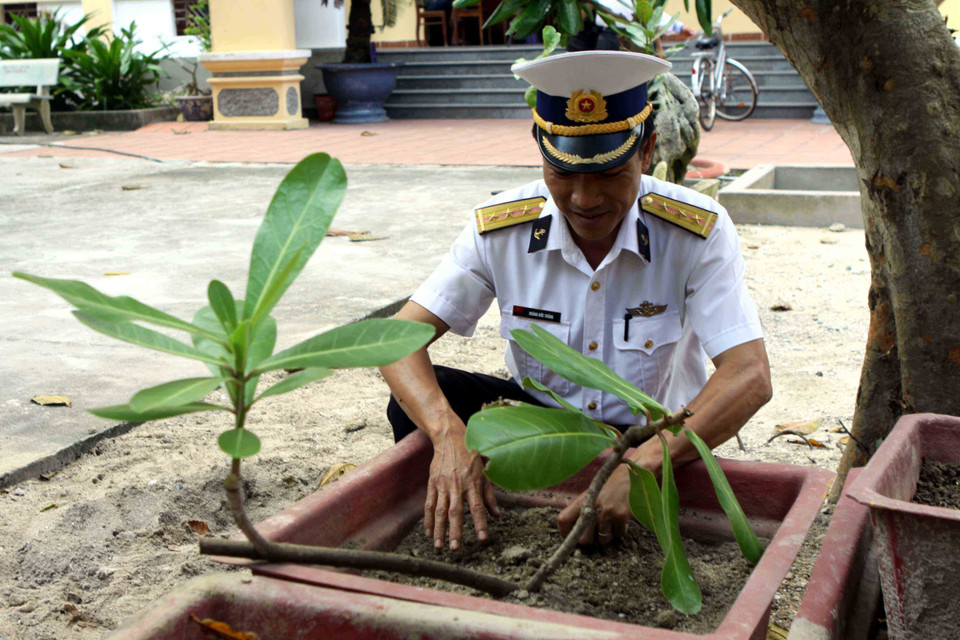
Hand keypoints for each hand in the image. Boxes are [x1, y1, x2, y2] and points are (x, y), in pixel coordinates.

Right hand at [425, 430, 499, 550]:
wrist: (450, 438)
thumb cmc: (471, 454)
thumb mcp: (485, 471)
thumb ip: (489, 494)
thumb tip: (496, 514)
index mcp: (472, 483)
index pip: (477, 507)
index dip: (480, 523)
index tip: (482, 538)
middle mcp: (457, 485)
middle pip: (455, 512)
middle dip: (455, 531)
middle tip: (455, 548)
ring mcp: (443, 485)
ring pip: (439, 510)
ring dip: (439, 529)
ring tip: (439, 546)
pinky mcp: (433, 483)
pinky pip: (429, 503)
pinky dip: (428, 519)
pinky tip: (428, 532)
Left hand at [557, 464, 632, 545]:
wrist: (631, 474)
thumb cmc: (611, 485)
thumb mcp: (593, 493)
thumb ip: (584, 509)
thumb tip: (576, 531)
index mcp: (583, 500)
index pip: (563, 520)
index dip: (565, 532)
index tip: (571, 536)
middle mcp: (592, 507)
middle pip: (584, 539)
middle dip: (591, 540)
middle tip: (597, 533)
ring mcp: (606, 512)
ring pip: (603, 540)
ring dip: (608, 535)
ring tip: (611, 522)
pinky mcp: (621, 516)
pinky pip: (618, 535)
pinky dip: (620, 530)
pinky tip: (622, 518)